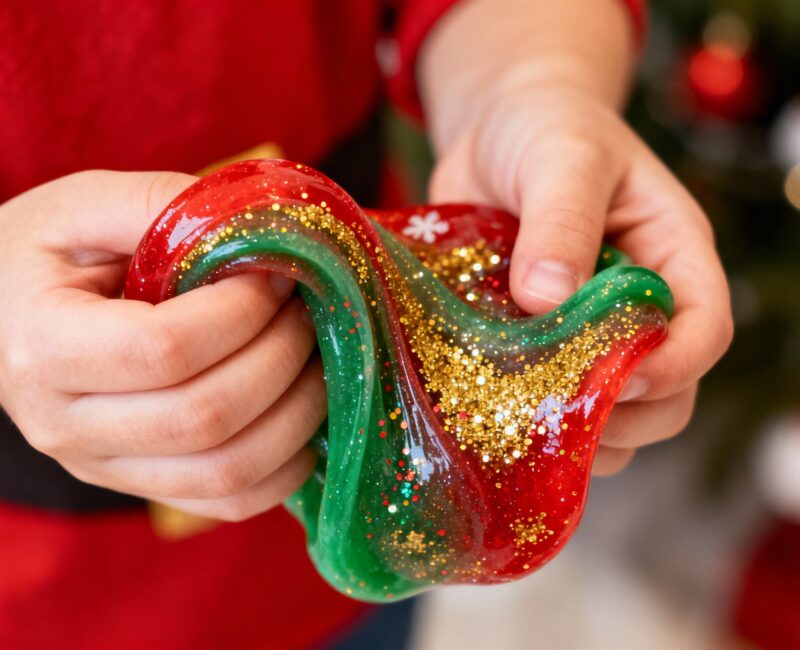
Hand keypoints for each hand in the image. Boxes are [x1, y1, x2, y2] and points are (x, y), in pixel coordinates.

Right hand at [0, 171, 322, 519]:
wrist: (1, 317)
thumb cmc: (43, 256)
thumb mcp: (84, 205)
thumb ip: (162, 205)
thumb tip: (261, 227)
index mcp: (45, 347)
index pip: (165, 349)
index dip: (242, 312)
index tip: (278, 273)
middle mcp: (69, 426)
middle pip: (206, 417)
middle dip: (281, 357)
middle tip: (306, 311)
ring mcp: (106, 467)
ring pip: (227, 471)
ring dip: (297, 414)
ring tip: (315, 358)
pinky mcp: (140, 485)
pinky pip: (229, 501)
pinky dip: (286, 466)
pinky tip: (302, 412)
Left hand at [428, 85, 732, 474]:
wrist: (495, 132)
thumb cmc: (546, 127)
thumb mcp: (563, 157)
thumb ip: (562, 220)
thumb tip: (546, 298)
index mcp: (670, 258)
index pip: (703, 330)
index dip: (672, 368)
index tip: (618, 383)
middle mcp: (635, 307)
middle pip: (664, 393)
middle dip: (622, 418)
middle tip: (560, 417)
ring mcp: (584, 332)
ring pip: (605, 413)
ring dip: (571, 434)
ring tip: (521, 428)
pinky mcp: (534, 343)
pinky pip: (541, 400)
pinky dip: (521, 420)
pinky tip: (485, 414)